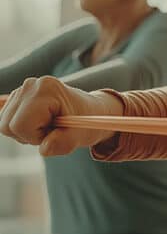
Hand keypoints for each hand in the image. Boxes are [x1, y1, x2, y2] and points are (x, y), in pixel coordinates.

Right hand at [0, 76, 123, 155]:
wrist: (90, 112)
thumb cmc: (85, 122)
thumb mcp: (79, 136)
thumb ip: (63, 143)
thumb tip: (45, 149)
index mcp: (46, 89)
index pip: (20, 124)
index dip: (35, 136)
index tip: (54, 131)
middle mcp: (30, 85)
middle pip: (7, 125)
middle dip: (28, 135)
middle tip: (51, 129)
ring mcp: (22, 89)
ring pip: (5, 124)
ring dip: (25, 132)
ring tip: (47, 125)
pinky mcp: (17, 97)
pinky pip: (6, 121)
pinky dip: (21, 127)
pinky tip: (39, 122)